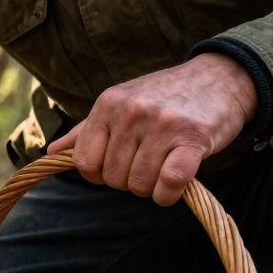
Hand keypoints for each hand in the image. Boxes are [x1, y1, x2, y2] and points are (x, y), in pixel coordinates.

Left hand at [48, 53, 257, 205]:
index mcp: (108, 104)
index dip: (97, 175)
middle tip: (147, 165)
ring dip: (150, 189)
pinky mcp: (193, 139)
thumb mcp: (120, 103)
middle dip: (127, 181)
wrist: (222, 77)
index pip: (83, 162)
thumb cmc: (165, 96)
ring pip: (139, 184)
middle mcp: (131, 112)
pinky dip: (168, 195)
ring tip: (162, 169)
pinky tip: (173, 188)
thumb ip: (85, 132)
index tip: (115, 168)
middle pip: (112, 178)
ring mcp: (162, 125)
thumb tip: (49, 153)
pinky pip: (169, 183)